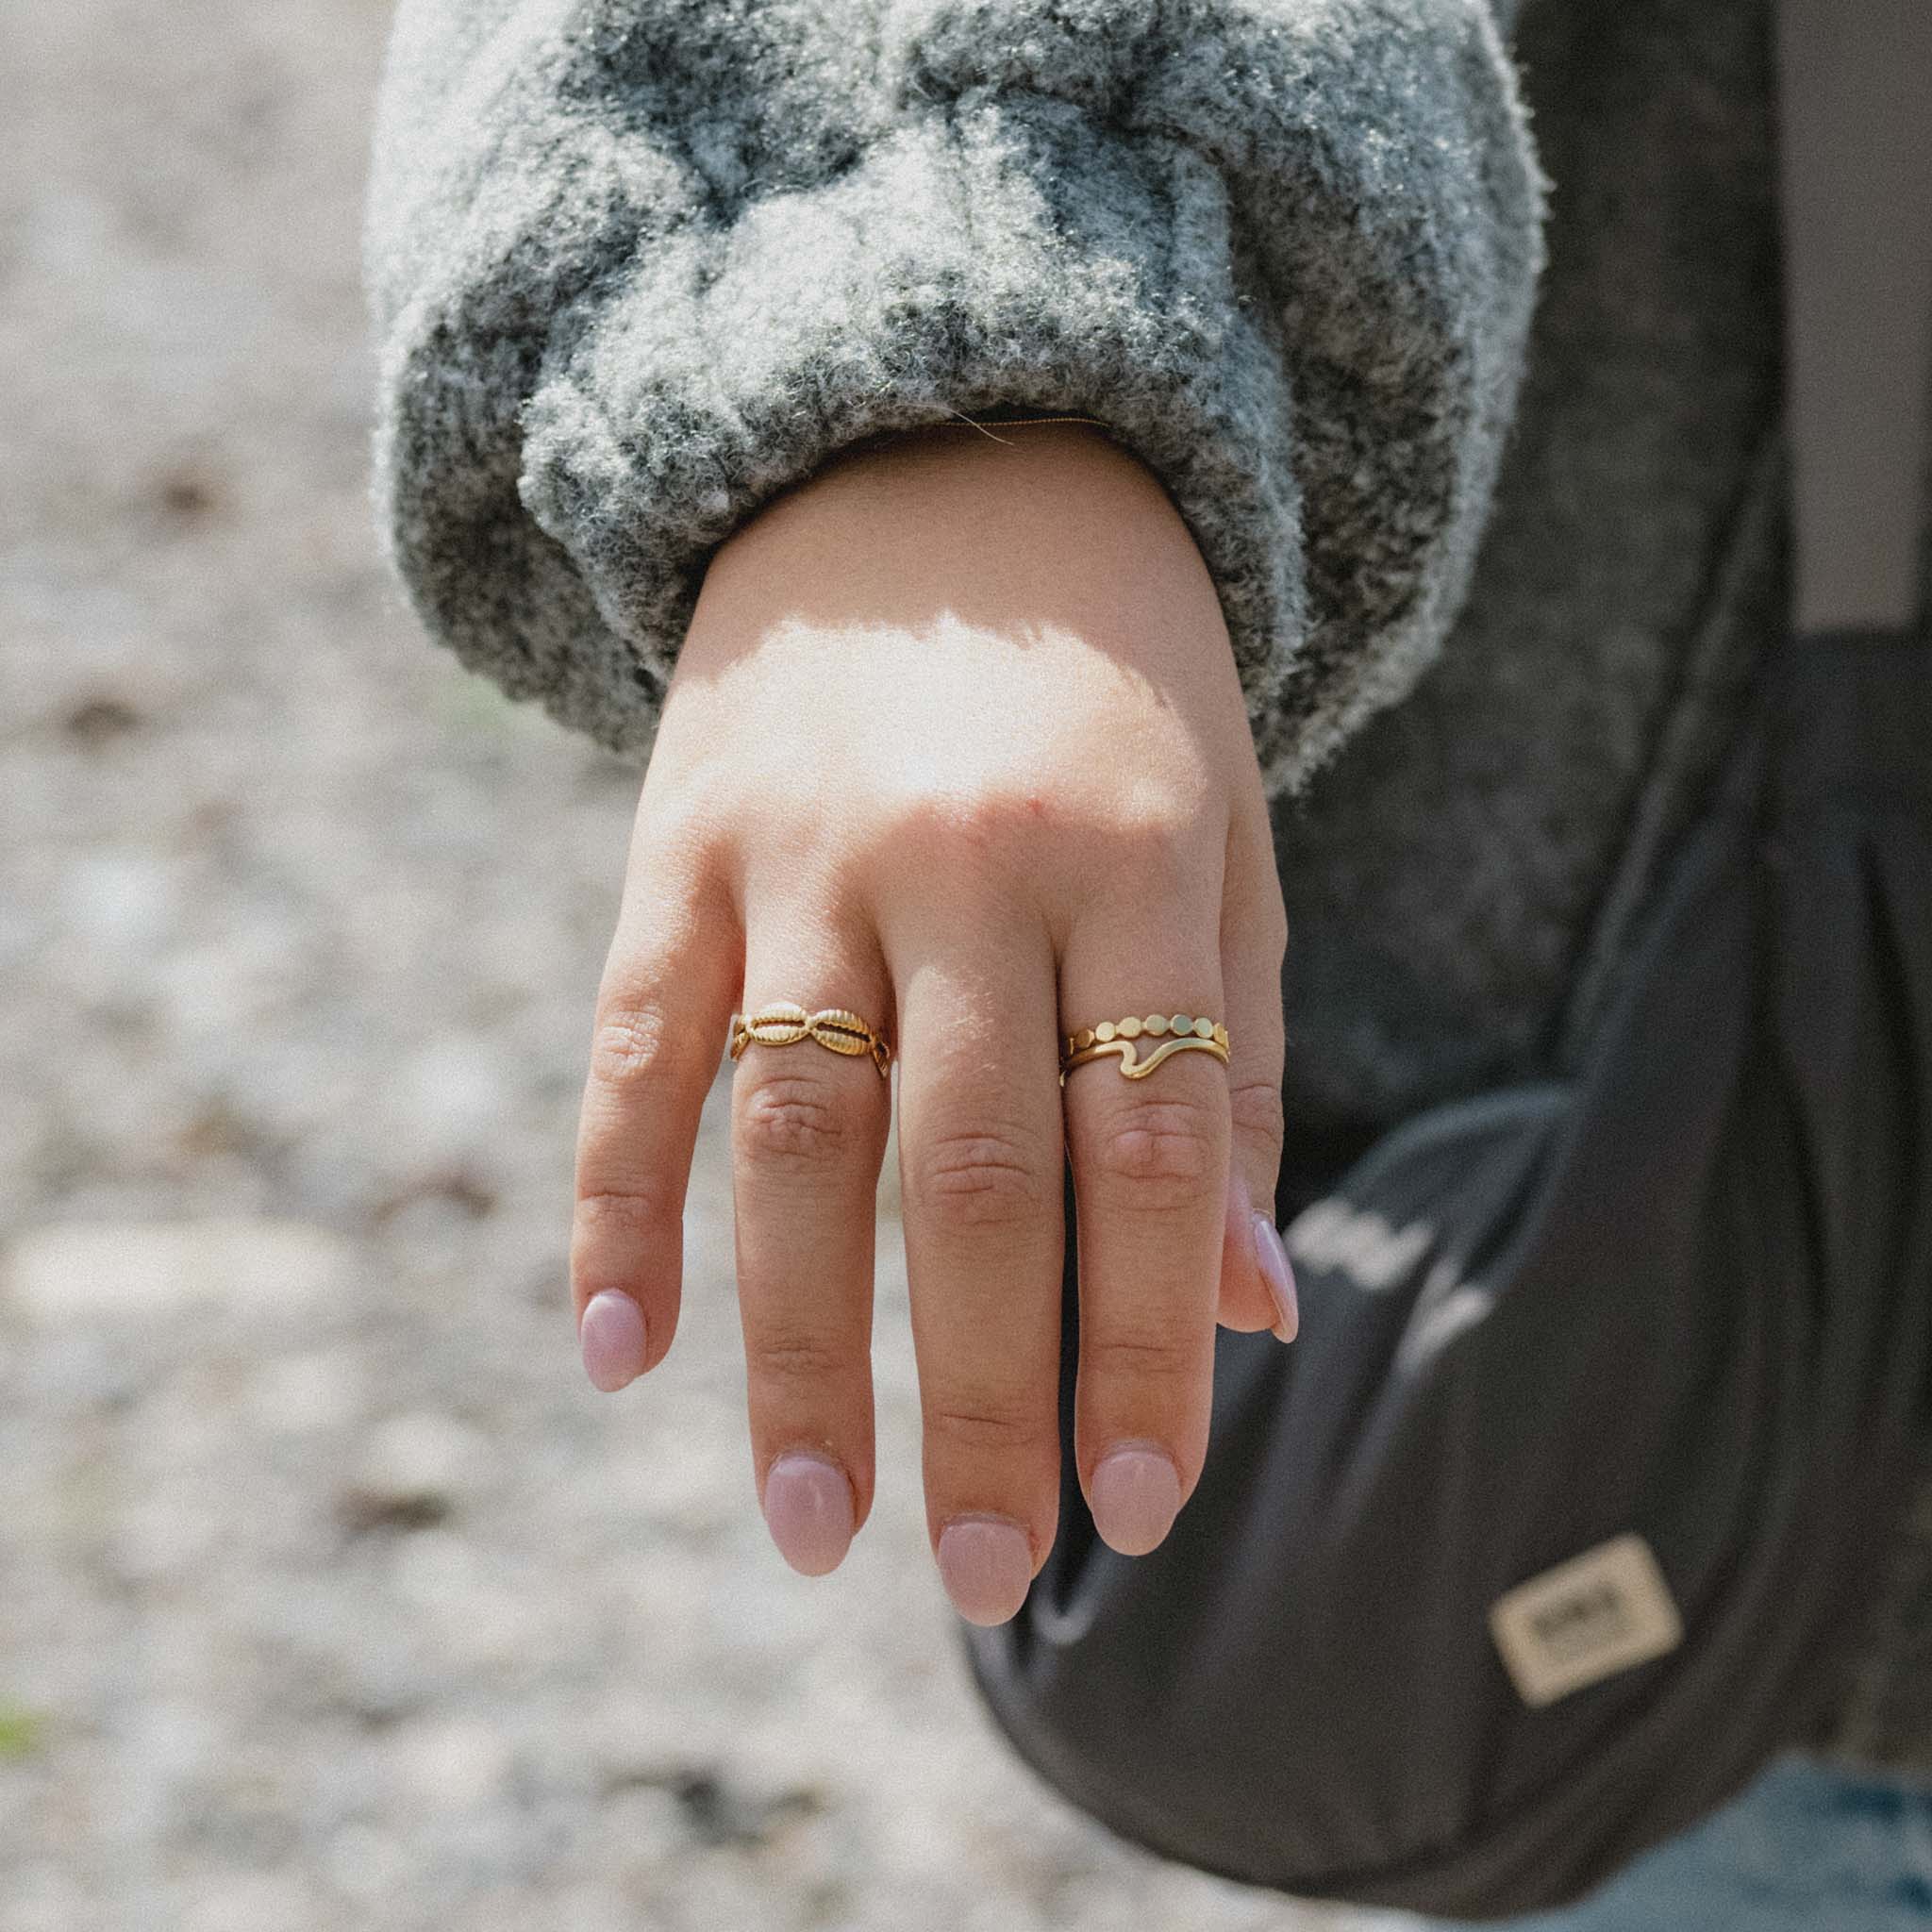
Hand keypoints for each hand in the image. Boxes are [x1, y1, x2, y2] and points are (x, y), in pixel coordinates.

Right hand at [569, 420, 1296, 1624]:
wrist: (945, 459)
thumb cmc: (1117, 693)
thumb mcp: (1226, 844)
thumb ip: (1234, 1067)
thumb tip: (1249, 1316)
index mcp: (1139, 857)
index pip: (1154, 1151)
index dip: (1149, 1343)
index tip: (1139, 1511)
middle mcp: (968, 859)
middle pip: (970, 1176)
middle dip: (984, 1394)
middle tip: (987, 1578)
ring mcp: (802, 848)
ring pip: (792, 1139)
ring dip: (796, 1352)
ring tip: (815, 1528)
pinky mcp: (677, 839)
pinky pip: (631, 1042)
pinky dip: (615, 1202)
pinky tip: (619, 1352)